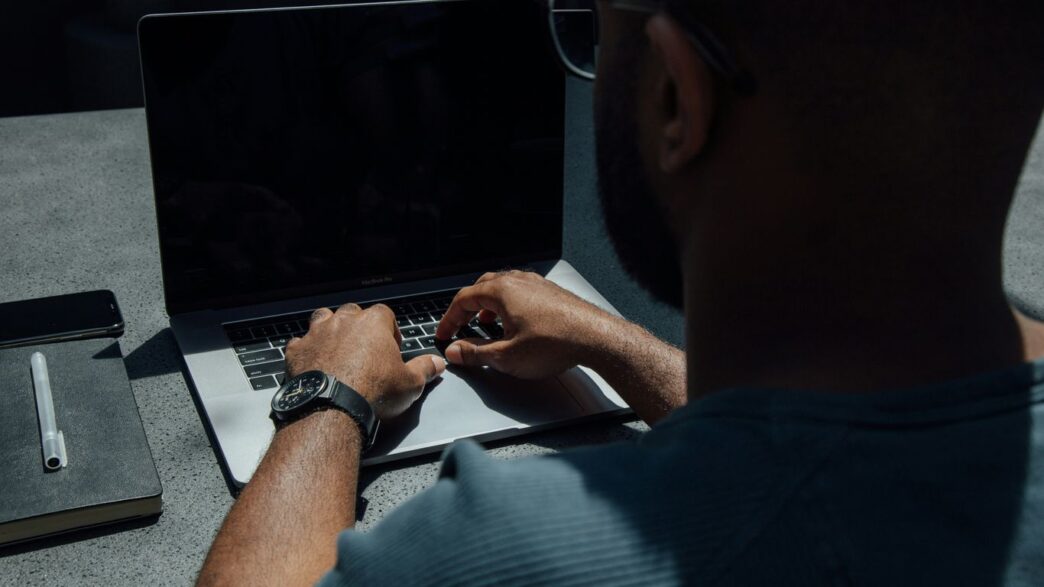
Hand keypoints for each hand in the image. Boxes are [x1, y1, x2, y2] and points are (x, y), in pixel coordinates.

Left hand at [285, 304, 445, 419]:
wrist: (332, 407)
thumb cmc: (374, 392)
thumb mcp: (410, 384)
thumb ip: (425, 369)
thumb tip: (438, 363)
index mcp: (373, 323)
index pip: (385, 314)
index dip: (389, 330)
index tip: (391, 348)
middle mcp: (344, 321)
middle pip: (353, 312)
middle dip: (358, 326)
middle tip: (365, 349)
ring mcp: (317, 333)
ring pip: (323, 318)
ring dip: (329, 329)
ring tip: (337, 348)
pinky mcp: (297, 350)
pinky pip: (300, 343)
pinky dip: (306, 350)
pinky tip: (312, 363)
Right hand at [434, 271, 615, 378]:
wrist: (596, 338)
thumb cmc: (555, 343)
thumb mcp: (506, 356)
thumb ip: (476, 353)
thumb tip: (455, 351)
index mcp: (502, 291)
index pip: (464, 299)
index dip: (449, 318)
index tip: (445, 333)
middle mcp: (519, 281)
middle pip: (482, 288)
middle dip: (468, 307)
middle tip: (461, 324)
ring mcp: (538, 284)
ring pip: (504, 287)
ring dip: (489, 304)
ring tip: (486, 322)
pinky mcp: (552, 293)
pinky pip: (522, 292)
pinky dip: (509, 304)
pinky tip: (516, 322)